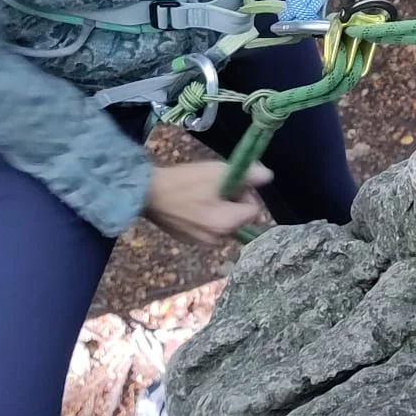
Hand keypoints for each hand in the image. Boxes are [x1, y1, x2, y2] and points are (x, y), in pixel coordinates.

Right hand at [143, 160, 270, 245]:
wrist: (147, 194)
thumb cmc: (184, 182)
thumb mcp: (218, 172)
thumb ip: (248, 175)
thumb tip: (268, 177)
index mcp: (227, 225)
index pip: (254, 210)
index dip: (246, 193)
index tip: (231, 182)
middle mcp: (217, 240)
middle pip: (239, 218)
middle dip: (233, 201)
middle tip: (215, 185)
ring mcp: (202, 243)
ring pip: (224, 223)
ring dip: (219, 208)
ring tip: (200, 193)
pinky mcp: (189, 240)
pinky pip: (208, 227)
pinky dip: (205, 216)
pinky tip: (190, 203)